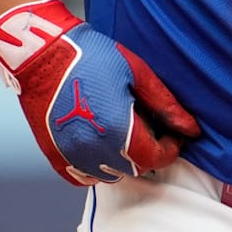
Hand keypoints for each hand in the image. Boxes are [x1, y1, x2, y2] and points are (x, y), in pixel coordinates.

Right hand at [0, 0, 200, 185]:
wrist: (40, 55)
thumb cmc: (90, 56)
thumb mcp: (136, 72)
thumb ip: (165, 104)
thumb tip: (191, 128)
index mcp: (118, 130)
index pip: (155, 158)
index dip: (170, 148)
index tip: (173, 134)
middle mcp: (95, 151)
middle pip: (134, 167)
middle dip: (148, 151)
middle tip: (148, 126)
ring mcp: (71, 157)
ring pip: (110, 174)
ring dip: (122, 159)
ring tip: (122, 130)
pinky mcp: (54, 157)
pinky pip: (83, 176)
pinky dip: (96, 165)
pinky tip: (98, 139)